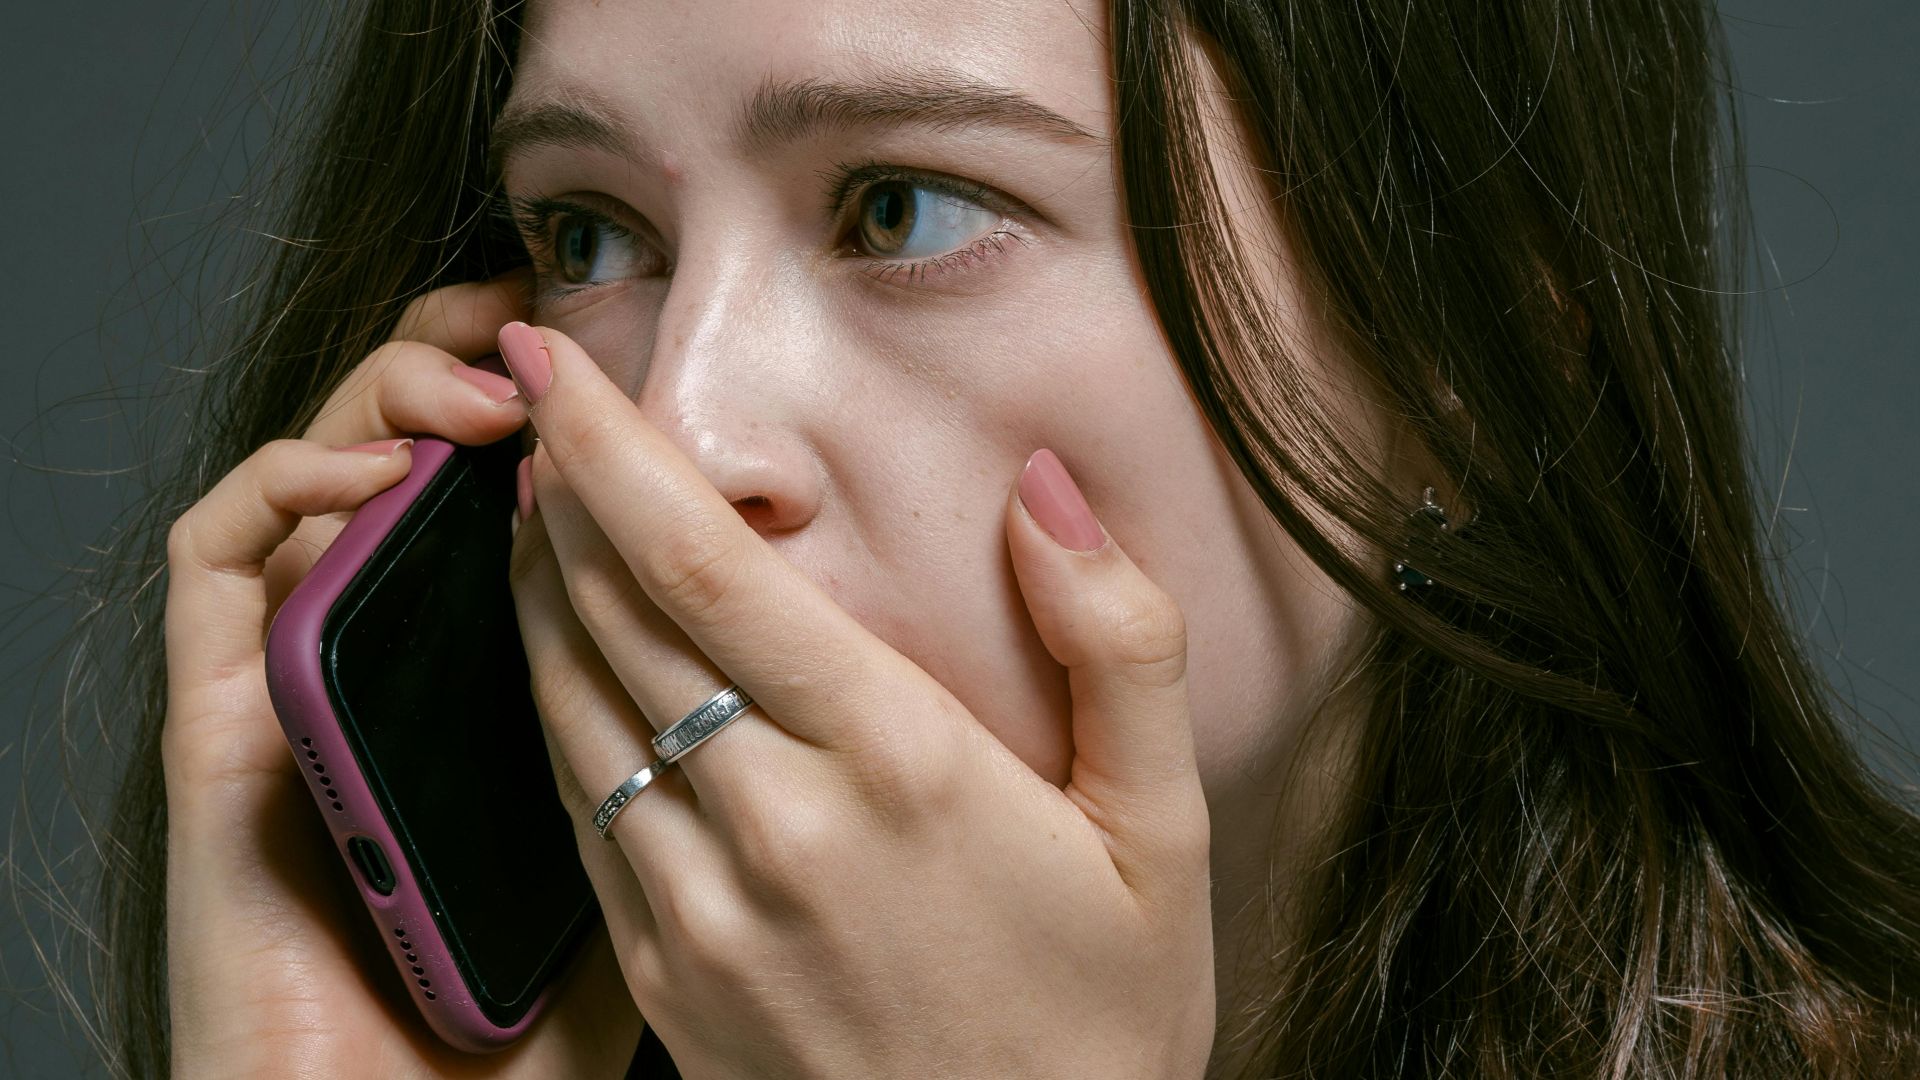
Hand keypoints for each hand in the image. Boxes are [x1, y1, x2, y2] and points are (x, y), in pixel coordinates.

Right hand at [161, 277, 640, 1076]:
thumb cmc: (529, 1029)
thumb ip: (698, 772)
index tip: (617, 350)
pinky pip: (219, 569)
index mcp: (488, 691)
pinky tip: (386, 468)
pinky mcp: (223, 728)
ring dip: (391, 399)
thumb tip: (800, 660)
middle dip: (475, 367)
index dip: (557, 420)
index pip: (518, 513)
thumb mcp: (662, 874)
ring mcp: (306, 689)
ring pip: (319, 482)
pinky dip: (288, 488)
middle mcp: (393, 670)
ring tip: (488, 381)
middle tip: (544, 312)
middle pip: (419, 470)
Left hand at [501, 322, 1215, 1078]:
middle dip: (551, 492)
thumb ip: (1120, 645)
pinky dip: (546, 706)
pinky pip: (575, 806)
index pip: (707, 569)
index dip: (608, 448)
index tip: (543, 355)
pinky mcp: (663, 975)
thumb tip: (1050, 491)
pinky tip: (556, 658)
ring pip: (565, 708)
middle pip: (609, 619)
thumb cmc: (1103, 1021)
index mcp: (896, 765)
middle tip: (527, 403)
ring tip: (529, 507)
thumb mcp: (1164, 834)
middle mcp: (772, 826)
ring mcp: (699, 910)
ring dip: (530, 591)